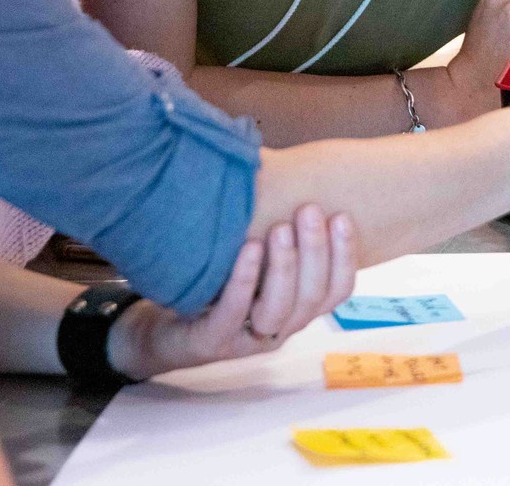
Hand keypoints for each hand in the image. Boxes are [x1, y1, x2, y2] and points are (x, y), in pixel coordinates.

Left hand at [107, 205, 356, 380]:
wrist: (163, 328)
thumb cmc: (214, 286)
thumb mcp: (252, 258)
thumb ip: (275, 227)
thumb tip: (283, 166)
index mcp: (295, 307)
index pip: (336, 290)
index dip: (345, 256)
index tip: (341, 216)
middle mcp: (279, 326)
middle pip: (312, 296)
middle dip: (316, 250)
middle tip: (308, 210)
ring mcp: (247, 339)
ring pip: (280, 310)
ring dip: (286, 266)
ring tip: (282, 227)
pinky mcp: (213, 342)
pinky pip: (234, 313)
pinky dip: (245, 280)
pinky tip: (250, 248)